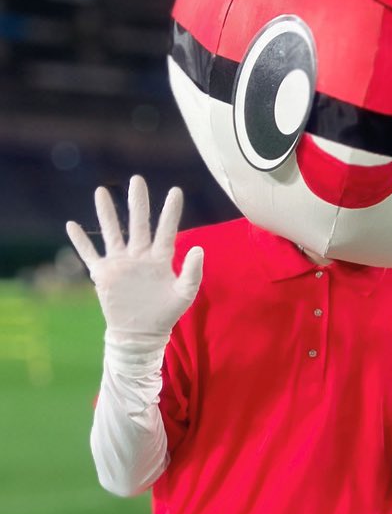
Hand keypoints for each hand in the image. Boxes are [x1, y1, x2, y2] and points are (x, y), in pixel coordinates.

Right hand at [65, 175, 202, 339]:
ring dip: (106, 213)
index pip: (166, 230)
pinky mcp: (103, 274)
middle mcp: (139, 256)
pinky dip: (80, 241)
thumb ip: (192, 272)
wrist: (141, 333)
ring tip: (101, 191)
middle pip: (138, 224)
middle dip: (137, 202)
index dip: (170, 211)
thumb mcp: (184, 294)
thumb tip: (198, 249)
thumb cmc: (166, 313)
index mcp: (160, 258)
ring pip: (112, 232)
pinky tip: (72, 225)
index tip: (176, 190)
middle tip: (137, 180)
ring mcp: (120, 263)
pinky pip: (89, 254)